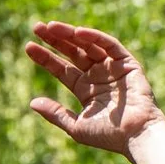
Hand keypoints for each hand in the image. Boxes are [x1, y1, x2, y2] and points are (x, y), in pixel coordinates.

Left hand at [25, 23, 162, 154]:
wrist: (136, 136)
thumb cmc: (108, 136)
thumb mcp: (76, 127)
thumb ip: (56, 114)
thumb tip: (32, 103)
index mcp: (85, 89)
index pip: (61, 69)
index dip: (45, 57)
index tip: (28, 46)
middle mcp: (97, 75)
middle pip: (73, 52)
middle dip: (55, 39)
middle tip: (37, 27)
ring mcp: (112, 68)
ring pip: (88, 44)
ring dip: (70, 34)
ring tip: (51, 27)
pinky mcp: (127, 63)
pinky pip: (109, 45)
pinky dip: (95, 37)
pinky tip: (77, 32)